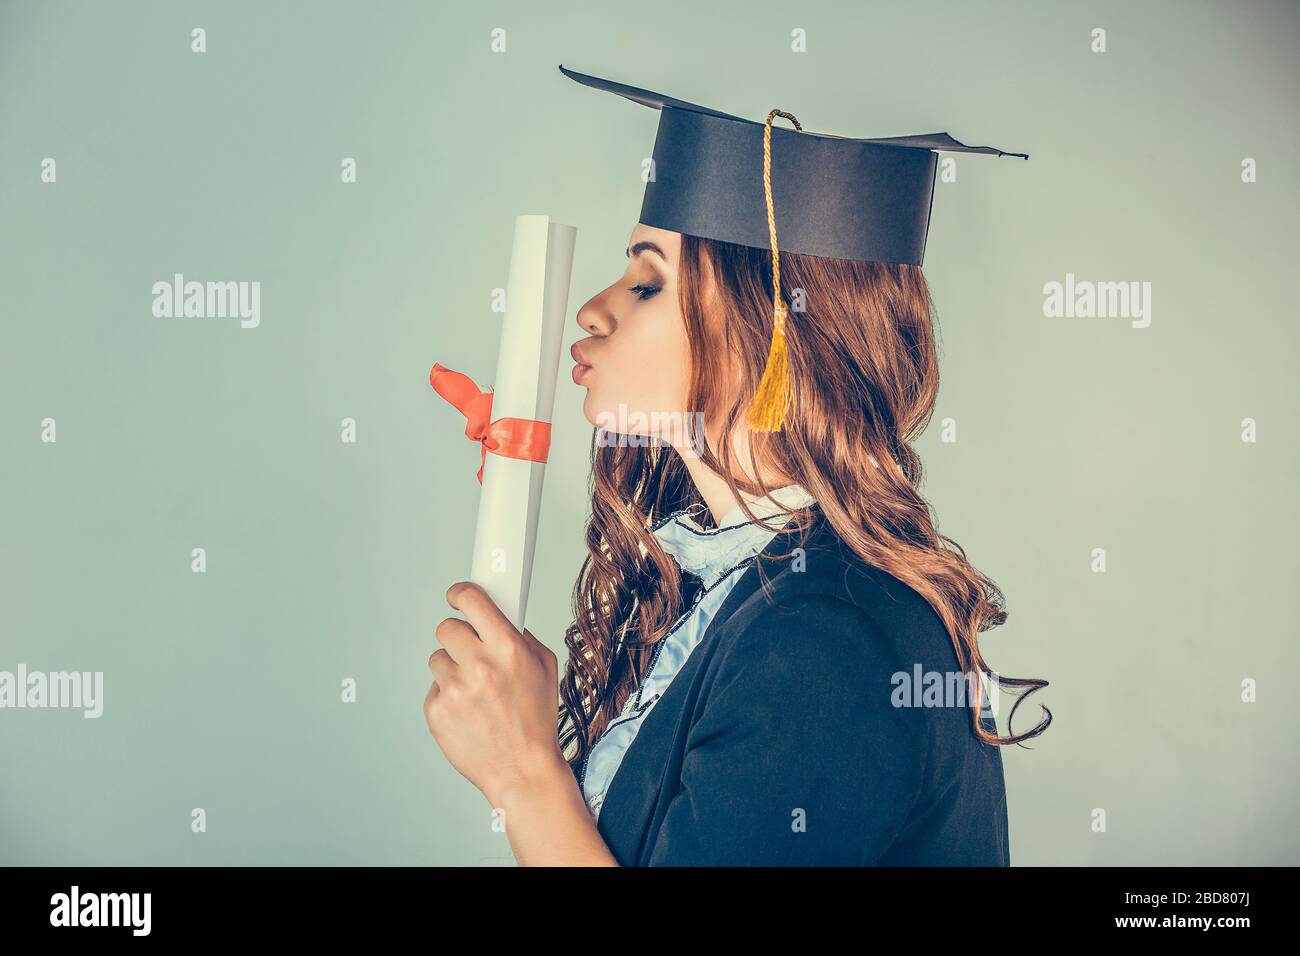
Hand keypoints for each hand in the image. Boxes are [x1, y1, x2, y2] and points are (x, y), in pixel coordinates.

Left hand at [423, 581, 566, 808]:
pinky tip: (468, 711)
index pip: (472, 600)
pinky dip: (448, 697)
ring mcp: (455, 689)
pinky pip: (434, 689)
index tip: (457, 596)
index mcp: (508, 649)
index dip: (461, 593)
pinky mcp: (437, 711)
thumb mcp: (545, 669)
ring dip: (452, 669)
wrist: (522, 771)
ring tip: (474, 691)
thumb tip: (498, 618)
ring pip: (437, 658)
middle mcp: (479, 665)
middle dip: (458, 637)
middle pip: (447, 627)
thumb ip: (521, 638)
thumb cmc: (536, 721)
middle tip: (470, 652)